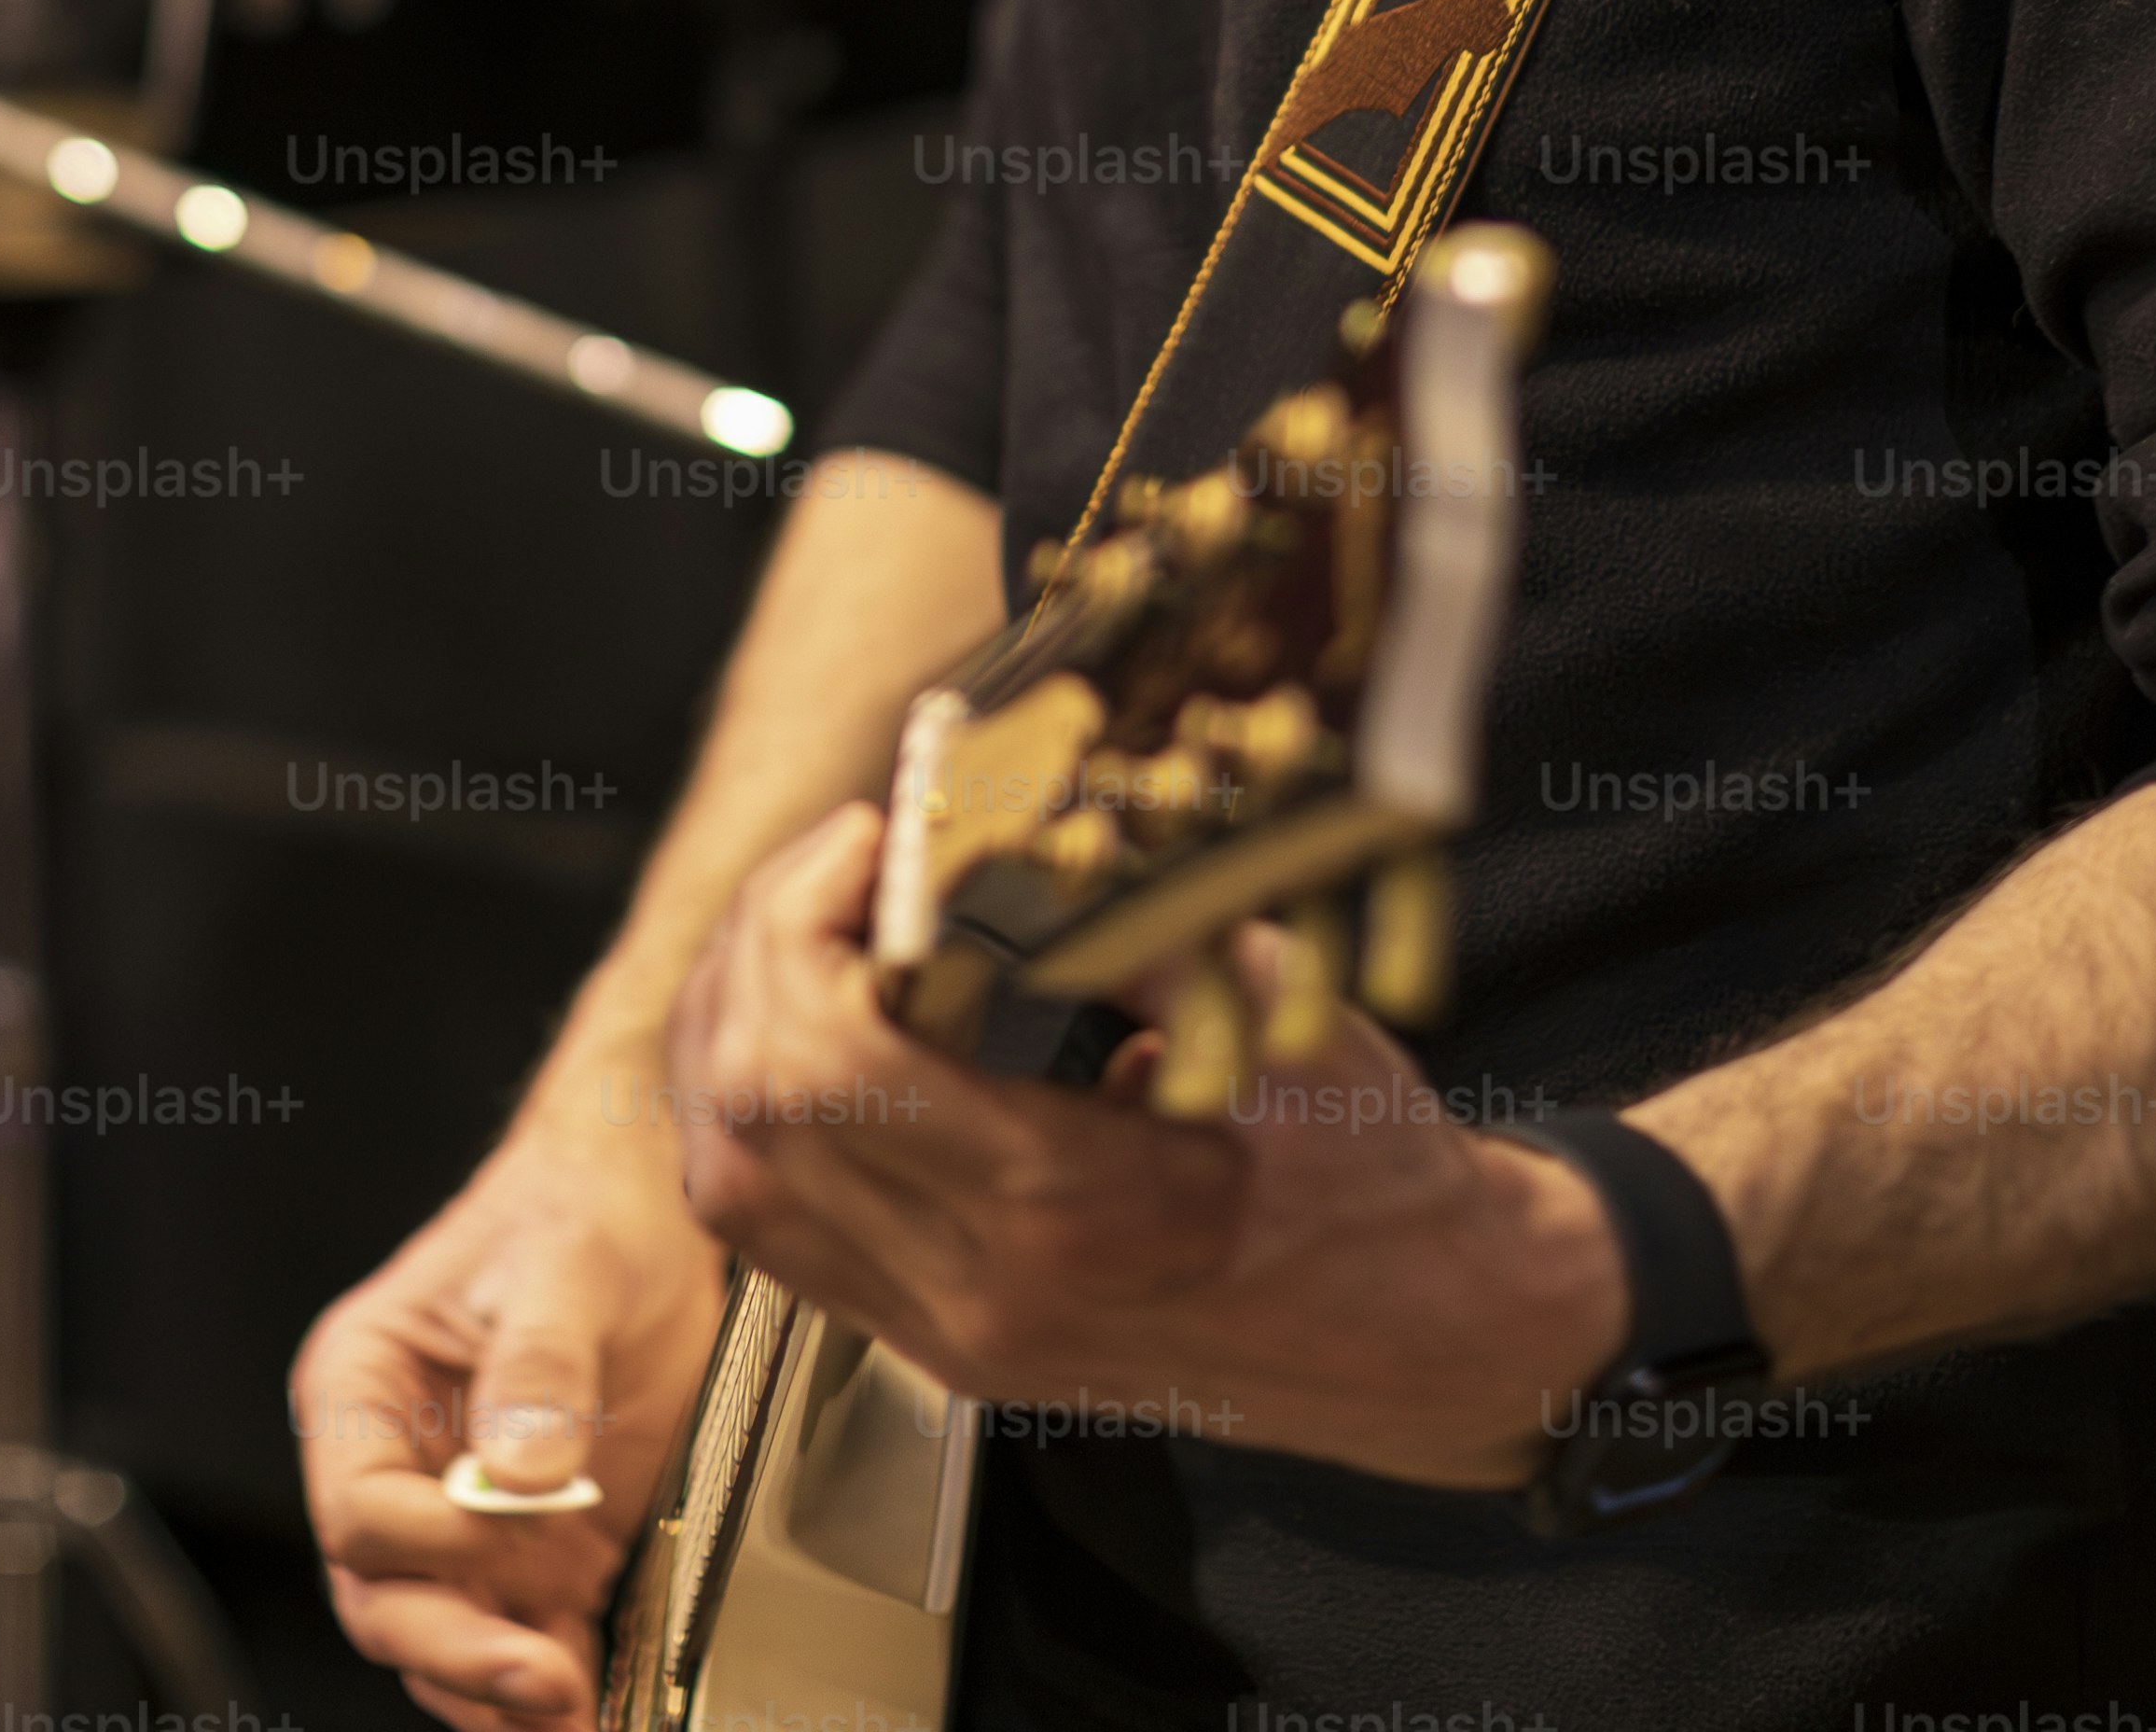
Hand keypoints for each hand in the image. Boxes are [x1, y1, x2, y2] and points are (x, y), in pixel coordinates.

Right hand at [299, 1114, 732, 1729]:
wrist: (649, 1205)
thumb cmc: (577, 1207)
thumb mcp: (564, 1262)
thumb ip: (539, 1363)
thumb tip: (523, 1471)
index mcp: (363, 1390)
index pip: (358, 1510)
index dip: (424, 1543)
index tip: (507, 1535)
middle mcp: (401, 1468)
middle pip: (389, 1597)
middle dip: (458, 1650)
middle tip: (540, 1681)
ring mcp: (469, 1521)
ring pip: (446, 1637)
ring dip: (497, 1691)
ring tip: (568, 1718)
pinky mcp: (543, 1551)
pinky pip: (527, 1639)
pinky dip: (553, 1688)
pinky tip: (592, 1712)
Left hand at [657, 805, 1626, 1487]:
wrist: (1425, 1340)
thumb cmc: (1372, 1173)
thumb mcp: (1278, 1020)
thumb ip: (1128, 924)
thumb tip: (1015, 812)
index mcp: (1068, 1206)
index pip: (819, 1065)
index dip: (801, 922)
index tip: (871, 838)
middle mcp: (980, 1289)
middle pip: (742, 1118)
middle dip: (757, 953)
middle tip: (838, 867)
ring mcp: (948, 1334)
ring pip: (731, 1185)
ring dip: (733, 1034)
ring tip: (809, 933)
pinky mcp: (939, 1345)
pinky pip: (776, 1230)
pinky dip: (757, 1114)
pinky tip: (816, 1030)